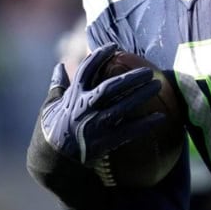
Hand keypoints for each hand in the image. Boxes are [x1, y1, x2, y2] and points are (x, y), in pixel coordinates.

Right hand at [39, 43, 164, 164]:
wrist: (51, 162)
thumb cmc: (50, 131)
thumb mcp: (50, 106)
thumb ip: (57, 85)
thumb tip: (60, 65)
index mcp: (72, 96)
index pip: (86, 70)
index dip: (100, 56)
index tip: (114, 47)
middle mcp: (83, 108)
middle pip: (110, 87)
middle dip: (130, 77)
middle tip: (148, 71)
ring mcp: (94, 125)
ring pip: (122, 107)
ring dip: (141, 95)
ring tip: (157, 85)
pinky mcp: (103, 142)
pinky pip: (129, 132)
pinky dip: (145, 124)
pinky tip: (161, 118)